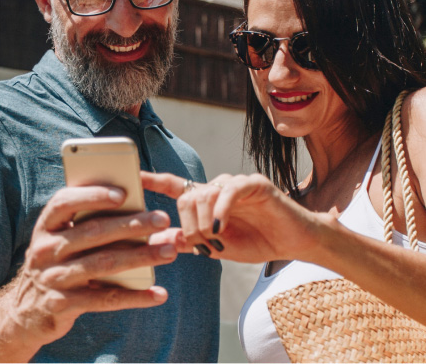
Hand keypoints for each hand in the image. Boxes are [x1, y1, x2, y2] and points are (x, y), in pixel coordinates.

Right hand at [5, 185, 177, 344]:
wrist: (25, 312)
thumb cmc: (58, 266)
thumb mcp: (62, 243)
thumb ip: (91, 227)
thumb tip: (141, 216)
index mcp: (45, 227)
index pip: (64, 203)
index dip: (93, 196)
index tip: (124, 193)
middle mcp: (45, 250)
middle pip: (92, 232)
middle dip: (131, 224)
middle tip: (163, 219)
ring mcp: (53, 278)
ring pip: (103, 264)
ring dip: (141, 257)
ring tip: (170, 251)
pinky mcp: (64, 304)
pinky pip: (105, 299)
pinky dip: (135, 297)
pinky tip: (158, 294)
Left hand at [142, 172, 326, 263]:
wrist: (292, 244)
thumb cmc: (256, 242)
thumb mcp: (215, 247)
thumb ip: (187, 241)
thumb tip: (155, 240)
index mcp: (206, 200)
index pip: (174, 186)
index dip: (153, 180)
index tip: (133, 177)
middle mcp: (217, 187)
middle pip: (185, 197)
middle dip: (188, 225)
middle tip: (201, 244)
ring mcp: (235, 183)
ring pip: (203, 194)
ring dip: (203, 222)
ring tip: (216, 239)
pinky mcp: (254, 183)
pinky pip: (228, 191)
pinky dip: (220, 211)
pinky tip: (221, 227)